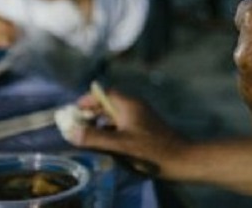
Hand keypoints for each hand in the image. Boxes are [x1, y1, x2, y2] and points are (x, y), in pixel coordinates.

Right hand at [66, 89, 188, 178]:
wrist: (179, 159)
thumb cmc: (150, 149)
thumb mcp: (120, 144)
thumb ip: (95, 137)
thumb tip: (71, 132)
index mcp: (129, 104)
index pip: (105, 93)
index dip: (89, 99)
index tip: (74, 110)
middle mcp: (134, 107)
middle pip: (108, 104)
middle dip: (92, 113)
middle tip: (77, 125)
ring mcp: (140, 118)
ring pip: (115, 116)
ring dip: (101, 123)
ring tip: (88, 136)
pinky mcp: (144, 129)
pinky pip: (122, 125)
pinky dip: (111, 131)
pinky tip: (107, 144)